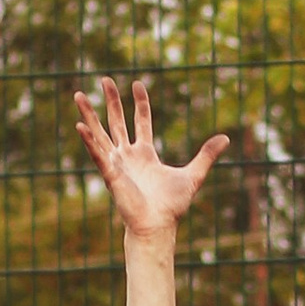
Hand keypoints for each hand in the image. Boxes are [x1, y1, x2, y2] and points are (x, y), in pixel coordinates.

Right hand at [73, 77, 228, 242]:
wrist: (158, 226)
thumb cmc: (171, 207)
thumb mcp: (193, 175)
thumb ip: (206, 155)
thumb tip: (226, 138)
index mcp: (145, 154)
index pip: (141, 121)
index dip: (140, 103)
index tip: (137, 83)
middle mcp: (128, 156)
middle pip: (116, 122)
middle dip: (112, 101)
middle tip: (105, 79)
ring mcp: (117, 164)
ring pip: (100, 133)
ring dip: (89, 114)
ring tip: (78, 94)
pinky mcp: (111, 174)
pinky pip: (97, 153)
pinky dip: (88, 140)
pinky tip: (80, 125)